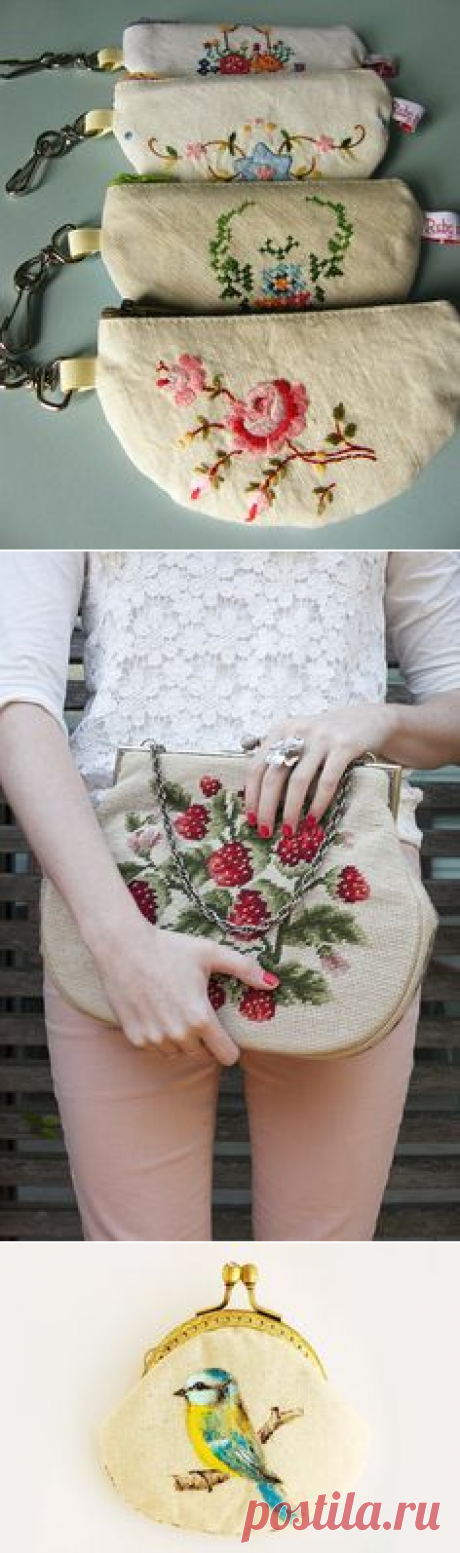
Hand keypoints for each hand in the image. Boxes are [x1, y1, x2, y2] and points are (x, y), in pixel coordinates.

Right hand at [93, 914, 278, 1064]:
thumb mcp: (210, 953)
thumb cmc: (169, 948)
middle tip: (198, 1014)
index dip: (230, 1047)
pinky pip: (157, 1050)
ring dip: (182, 1041)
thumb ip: (244, 969)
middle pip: (203, 1056)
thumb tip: (273, 983)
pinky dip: (161, 1039)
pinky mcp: (135, 1039)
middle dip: (205, 1041)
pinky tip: (159, 1014)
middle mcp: (178, 1035)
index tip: (225, 1034)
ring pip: (179, 1054)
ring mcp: (154, 1039)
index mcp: (200, 1018)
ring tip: (177, 1012)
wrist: (123, 947)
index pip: (227, 1056)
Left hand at [244, 703, 398, 835]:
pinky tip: (313, 819)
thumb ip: (280, 757)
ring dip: (291, 810)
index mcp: (281, 730)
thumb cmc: (327, 737)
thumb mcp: (300, 738)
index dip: (251, 794)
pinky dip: (318, 803)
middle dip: (266, 808)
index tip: (250, 818)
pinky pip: (327, 781)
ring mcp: (321, 738)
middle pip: (273, 776)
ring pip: (298, 781)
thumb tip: (259, 797)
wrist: (368, 720)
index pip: (256, 766)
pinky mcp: (344, 746)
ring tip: (289, 830)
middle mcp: (298, 731)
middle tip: (266, 831)